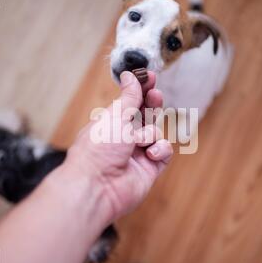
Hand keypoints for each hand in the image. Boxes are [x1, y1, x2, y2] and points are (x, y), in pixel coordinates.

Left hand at [65, 71, 172, 219]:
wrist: (97, 186)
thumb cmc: (98, 149)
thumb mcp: (114, 116)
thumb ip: (129, 97)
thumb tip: (129, 76)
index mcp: (111, 123)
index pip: (131, 102)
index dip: (141, 89)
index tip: (149, 76)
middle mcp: (124, 137)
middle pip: (146, 115)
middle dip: (152, 104)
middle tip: (155, 94)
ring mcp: (138, 153)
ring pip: (156, 132)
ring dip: (150, 133)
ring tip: (138, 142)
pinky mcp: (150, 168)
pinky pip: (164, 151)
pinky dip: (159, 149)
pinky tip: (150, 154)